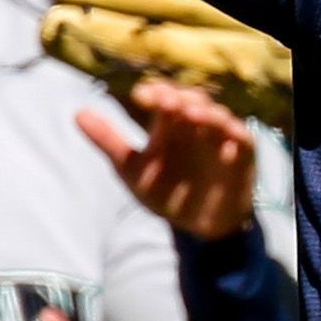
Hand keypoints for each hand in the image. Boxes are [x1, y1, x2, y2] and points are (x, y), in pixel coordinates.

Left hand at [79, 78, 258, 239]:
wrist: (196, 227)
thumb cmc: (166, 192)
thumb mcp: (132, 170)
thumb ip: (108, 141)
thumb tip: (77, 113)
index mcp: (168, 124)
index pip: (162, 97)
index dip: (154, 92)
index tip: (140, 96)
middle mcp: (195, 125)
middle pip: (191, 100)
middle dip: (179, 99)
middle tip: (165, 102)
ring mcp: (219, 139)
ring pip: (218, 115)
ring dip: (207, 113)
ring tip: (192, 114)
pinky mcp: (241, 157)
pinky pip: (243, 140)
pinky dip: (236, 135)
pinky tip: (226, 137)